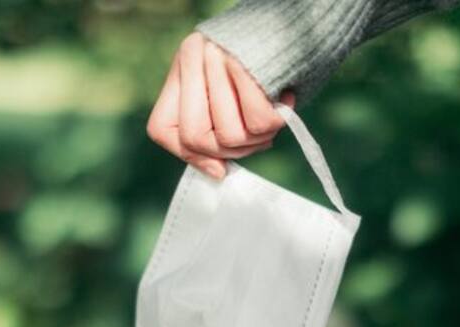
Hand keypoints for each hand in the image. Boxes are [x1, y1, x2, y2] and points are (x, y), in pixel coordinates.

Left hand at [146, 31, 295, 179]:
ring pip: (230, 136)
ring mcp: (212, 58)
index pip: (162, 129)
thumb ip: (215, 131)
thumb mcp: (234, 96)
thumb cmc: (269, 60)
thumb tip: (217, 173)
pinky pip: (259, 122)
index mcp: (182, 68)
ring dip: (260, 136)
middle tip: (258, 134)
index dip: (191, 157)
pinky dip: (279, 118)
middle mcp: (191, 57)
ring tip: (275, 112)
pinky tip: (286, 98)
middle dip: (233, 150)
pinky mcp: (241, 63)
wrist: (298, 21)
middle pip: (197, 139)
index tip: (220, 168)